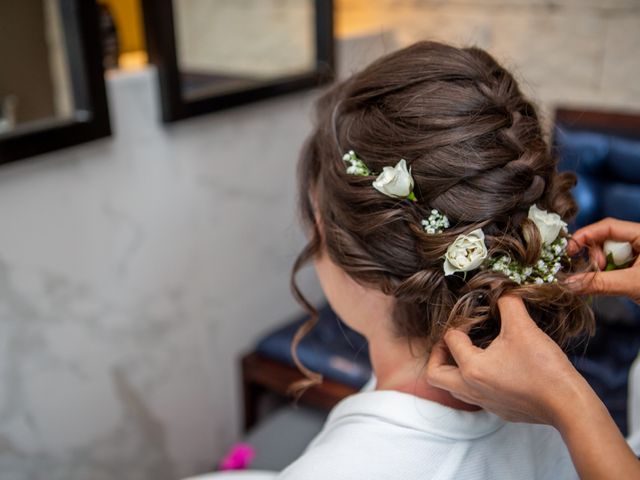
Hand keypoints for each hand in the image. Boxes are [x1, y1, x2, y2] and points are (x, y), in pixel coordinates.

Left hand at [425, 295, 587, 425]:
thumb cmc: (544, 368)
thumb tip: (502, 288)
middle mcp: (472, 389)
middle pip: (434, 375)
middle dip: (437, 354)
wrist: (569, 405)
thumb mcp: (523, 328)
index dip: (460, 323)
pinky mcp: (500, 411)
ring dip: (453, 369)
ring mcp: (485, 403)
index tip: (475, 318)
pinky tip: (492, 367)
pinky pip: (474, 396)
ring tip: (468, 352)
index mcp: (471, 368)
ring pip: (453, 388)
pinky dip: (472, 381)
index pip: (450, 340)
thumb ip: (508, 303)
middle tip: (452, 340)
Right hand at [566, 217, 639, 302]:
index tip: (570, 251)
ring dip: (604, 268)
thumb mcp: (633, 284)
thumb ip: (599, 283)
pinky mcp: (639, 266)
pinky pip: (617, 265)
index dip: (585, 236)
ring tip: (611, 282)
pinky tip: (616, 284)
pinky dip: (611, 275)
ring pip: (610, 254)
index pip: (608, 226)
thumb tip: (569, 284)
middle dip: (597, 256)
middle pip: (606, 239)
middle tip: (597, 271)